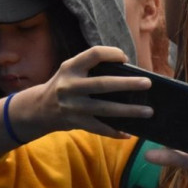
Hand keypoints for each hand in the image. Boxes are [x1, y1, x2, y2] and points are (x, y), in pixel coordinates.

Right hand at [21, 46, 152, 138]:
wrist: (39, 109)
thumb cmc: (64, 85)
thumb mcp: (71, 70)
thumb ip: (92, 68)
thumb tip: (129, 72)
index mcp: (71, 67)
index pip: (94, 54)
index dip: (111, 53)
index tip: (126, 58)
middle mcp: (70, 86)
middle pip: (103, 84)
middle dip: (127, 84)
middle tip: (147, 83)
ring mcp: (73, 106)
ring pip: (105, 109)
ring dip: (129, 111)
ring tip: (148, 111)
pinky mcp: (76, 122)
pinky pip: (99, 128)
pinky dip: (115, 132)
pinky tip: (129, 133)